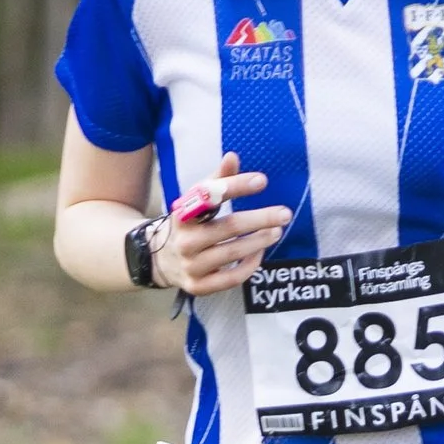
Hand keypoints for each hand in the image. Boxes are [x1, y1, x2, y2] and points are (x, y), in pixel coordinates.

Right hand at [153, 155, 289, 295]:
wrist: (159, 260)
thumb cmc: (188, 224)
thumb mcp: (195, 201)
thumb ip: (216, 181)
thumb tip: (232, 156)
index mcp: (183, 214)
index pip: (210, 196)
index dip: (236, 186)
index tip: (262, 181)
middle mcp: (185, 240)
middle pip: (229, 227)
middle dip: (260, 219)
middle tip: (284, 213)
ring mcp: (190, 265)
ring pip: (232, 253)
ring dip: (259, 241)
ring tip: (277, 232)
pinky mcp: (198, 286)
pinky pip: (230, 278)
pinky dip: (249, 266)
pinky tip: (260, 253)